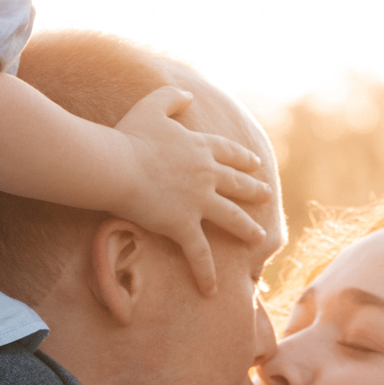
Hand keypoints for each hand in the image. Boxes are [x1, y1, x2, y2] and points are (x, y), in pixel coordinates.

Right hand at [112, 87, 272, 295]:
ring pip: (231, 218)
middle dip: (253, 191)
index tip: (254, 165)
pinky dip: (205, 273)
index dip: (243, 160)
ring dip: (246, 229)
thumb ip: (171, 97)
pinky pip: (198, 254)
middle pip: (237, 185)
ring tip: (259, 238)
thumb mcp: (152, 106)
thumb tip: (188, 94)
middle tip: (265, 196)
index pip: (229, 154)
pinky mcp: (183, 225)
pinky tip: (212, 289)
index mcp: (201, 147)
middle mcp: (207, 174)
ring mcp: (198, 202)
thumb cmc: (130, 135)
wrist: (119, 165)